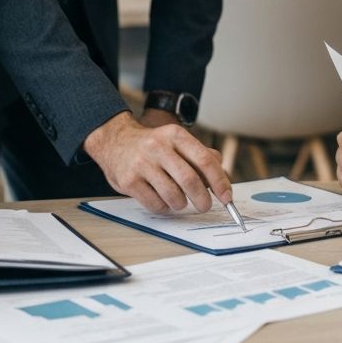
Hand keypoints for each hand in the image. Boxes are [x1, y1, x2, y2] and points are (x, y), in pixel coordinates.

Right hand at [83, 111, 230, 212]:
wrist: (114, 141)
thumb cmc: (153, 145)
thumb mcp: (176, 141)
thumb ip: (201, 156)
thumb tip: (223, 178)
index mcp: (175, 135)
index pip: (205, 160)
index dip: (219, 181)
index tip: (226, 197)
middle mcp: (158, 147)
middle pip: (190, 180)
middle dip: (202, 199)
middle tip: (205, 206)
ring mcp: (142, 164)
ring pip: (173, 195)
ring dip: (181, 204)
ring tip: (179, 201)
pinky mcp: (129, 181)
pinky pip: (155, 204)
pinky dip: (164, 207)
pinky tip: (162, 200)